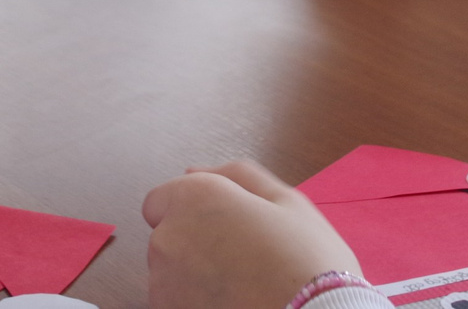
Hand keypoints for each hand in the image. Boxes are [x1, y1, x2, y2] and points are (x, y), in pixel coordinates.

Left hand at [143, 160, 359, 308]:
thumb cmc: (306, 264)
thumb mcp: (286, 200)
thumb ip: (235, 175)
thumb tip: (196, 171)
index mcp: (195, 198)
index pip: (161, 200)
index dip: (192, 212)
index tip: (221, 227)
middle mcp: (169, 237)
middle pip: (167, 236)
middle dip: (195, 243)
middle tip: (242, 257)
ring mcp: (163, 283)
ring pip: (169, 274)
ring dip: (194, 277)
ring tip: (241, 285)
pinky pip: (175, 302)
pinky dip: (195, 303)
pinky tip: (232, 303)